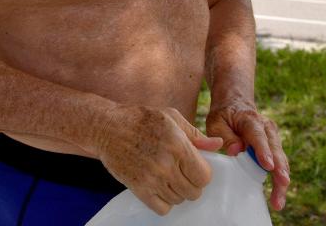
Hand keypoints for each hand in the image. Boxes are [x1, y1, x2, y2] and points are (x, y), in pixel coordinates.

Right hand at [93, 105, 224, 215]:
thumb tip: (217, 144)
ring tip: (166, 177)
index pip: (204, 176)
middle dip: (190, 183)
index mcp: (178, 145)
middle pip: (193, 192)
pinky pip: (162, 209)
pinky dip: (163, 202)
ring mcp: (152, 179)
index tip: (193, 167)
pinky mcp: (138, 188)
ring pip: (178, 200)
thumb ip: (195, 135)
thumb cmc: (140, 119)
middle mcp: (167, 164)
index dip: (201, 174)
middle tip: (180, 172)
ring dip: (176, 192)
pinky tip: (158, 188)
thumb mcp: (170, 117)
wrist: (107, 127)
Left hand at [205, 100, 289, 210]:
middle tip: (283, 184)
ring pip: (281, 160)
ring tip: (278, 201)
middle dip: (280, 169)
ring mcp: (273, 137)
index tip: (268, 166)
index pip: (258, 136)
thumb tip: (235, 152)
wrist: (235, 104)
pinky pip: (279, 164)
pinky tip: (277, 196)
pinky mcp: (274, 147)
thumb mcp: (216, 121)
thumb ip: (225, 136)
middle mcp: (267, 128)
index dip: (264, 151)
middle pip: (275, 150)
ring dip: (281, 180)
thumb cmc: (223, 115)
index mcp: (251, 120)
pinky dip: (279, 179)